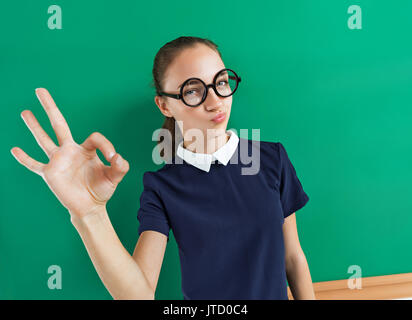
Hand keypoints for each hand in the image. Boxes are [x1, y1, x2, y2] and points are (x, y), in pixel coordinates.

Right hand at [10, 88, 128, 218]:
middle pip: (59, 124)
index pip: (95, 137)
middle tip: (40, 90)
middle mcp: (71, 151)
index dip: (106, 145)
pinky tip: (14, 150)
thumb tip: (117, 156)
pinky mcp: (50, 173)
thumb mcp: (115, 177)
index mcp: (87, 149)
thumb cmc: (102, 190)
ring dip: (34, 126)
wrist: (90, 206)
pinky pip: (34, 164)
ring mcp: (58, 161)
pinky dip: (25, 159)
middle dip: (50, 107)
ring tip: (25, 112)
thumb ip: (121, 166)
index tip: (113, 158)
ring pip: (44, 140)